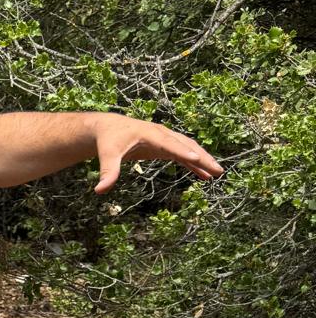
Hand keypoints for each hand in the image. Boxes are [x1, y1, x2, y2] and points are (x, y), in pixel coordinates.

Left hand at [93, 112, 223, 193]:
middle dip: (202, 157)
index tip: (196, 158)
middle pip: (186, 145)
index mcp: (149, 134)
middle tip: (217, 170)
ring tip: (217, 174)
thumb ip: (108, 172)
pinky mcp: (165, 146)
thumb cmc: (108, 140)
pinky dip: (194, 164)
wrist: (108, 127)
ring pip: (189, 149)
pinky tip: (204, 176)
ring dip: (203, 160)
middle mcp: (161, 134)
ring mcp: (165, 140)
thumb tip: (100, 190)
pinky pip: (184, 155)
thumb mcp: (107, 155)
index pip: (168, 143)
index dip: (182, 151)